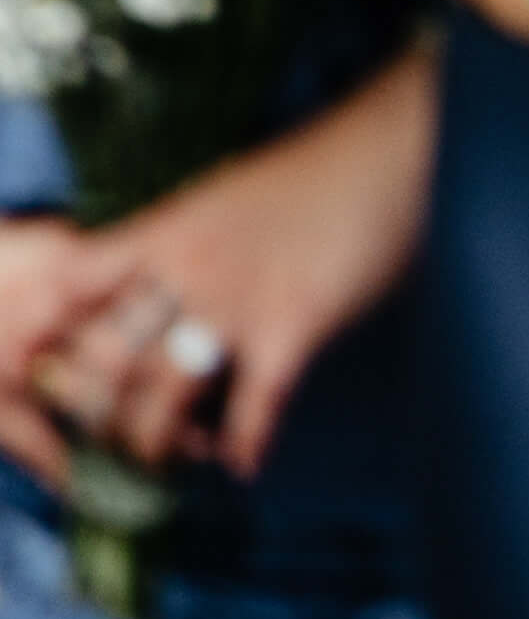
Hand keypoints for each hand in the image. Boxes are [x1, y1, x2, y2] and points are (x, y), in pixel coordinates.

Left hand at [0, 47, 439, 493]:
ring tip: (167, 463)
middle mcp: (187, 268)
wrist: (390, 151)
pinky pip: (252, 407)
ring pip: (163, 396)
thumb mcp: (224, 195)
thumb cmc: (313, 171)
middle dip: (98, 412)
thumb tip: (151, 288)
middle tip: (108, 438)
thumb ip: (183, 243)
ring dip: (158, 444)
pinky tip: (245, 466)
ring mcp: (237, 300)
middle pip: (108, 358)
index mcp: (166, 231)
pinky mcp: (292, 326)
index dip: (51, 332)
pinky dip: (244, 446)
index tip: (48, 367)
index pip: (73, 288)